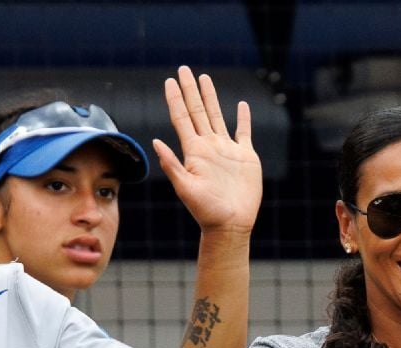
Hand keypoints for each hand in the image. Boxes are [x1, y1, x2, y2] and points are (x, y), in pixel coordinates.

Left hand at [154, 66, 261, 236]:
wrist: (230, 225)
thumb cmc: (206, 212)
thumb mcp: (185, 189)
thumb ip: (172, 165)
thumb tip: (155, 142)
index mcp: (194, 151)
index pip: (182, 118)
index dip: (175, 99)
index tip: (170, 80)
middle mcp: (208, 147)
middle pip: (197, 111)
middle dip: (191, 90)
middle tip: (184, 69)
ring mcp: (226, 150)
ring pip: (218, 116)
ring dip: (211, 98)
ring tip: (205, 79)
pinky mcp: (245, 157)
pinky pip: (244, 133)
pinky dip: (243, 119)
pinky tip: (242, 106)